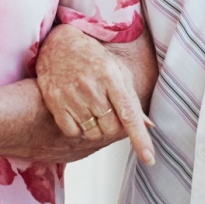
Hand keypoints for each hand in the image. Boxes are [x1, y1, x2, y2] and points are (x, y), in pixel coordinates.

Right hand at [36, 26, 153, 165]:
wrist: (58, 45)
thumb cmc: (93, 58)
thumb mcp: (117, 71)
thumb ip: (132, 99)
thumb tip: (148, 126)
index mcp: (111, 77)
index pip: (129, 115)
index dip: (140, 139)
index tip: (149, 158)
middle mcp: (92, 88)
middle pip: (112, 129)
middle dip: (115, 126)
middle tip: (108, 111)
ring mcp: (72, 96)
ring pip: (93, 133)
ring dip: (97, 128)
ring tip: (93, 109)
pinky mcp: (55, 103)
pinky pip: (73, 132)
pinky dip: (79, 129)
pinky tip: (79, 112)